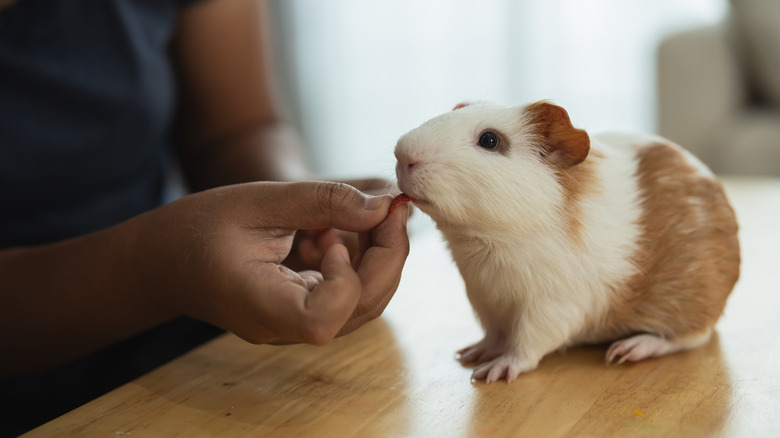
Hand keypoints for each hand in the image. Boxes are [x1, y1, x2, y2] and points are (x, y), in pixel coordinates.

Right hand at [131, 181, 409, 344]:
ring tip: (353, 214)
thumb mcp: (256, 200)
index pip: (323, 321)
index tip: (333, 237)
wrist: (164, 261)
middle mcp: (283, 326)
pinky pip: (347, 294)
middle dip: (387, 255)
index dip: (346, 280)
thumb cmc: (198, 228)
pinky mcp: (303, 312)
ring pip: (363, 303)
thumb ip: (321, 201)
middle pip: (359, 309)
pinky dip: (356, 259)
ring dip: (376, 255)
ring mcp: (295, 324)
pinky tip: (331, 231)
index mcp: (260, 306)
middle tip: (388, 207)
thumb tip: (383, 207)